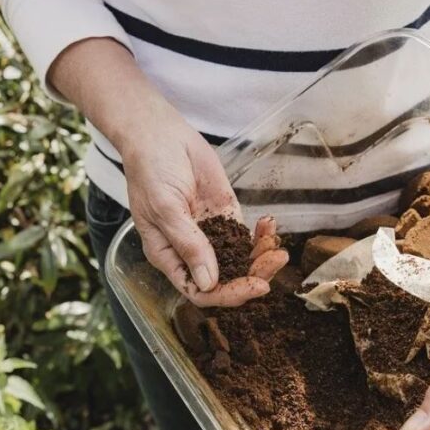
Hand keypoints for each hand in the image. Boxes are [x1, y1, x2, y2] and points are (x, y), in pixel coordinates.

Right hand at [122, 119, 287, 306]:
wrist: (159, 134)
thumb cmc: (150, 170)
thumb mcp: (165, 209)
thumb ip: (188, 244)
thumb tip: (208, 283)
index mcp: (168, 256)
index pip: (199, 290)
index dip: (227, 294)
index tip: (254, 286)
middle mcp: (190, 251)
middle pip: (225, 279)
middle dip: (252, 275)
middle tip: (275, 262)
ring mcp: (210, 233)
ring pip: (240, 259)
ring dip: (261, 257)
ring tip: (278, 248)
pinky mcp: (225, 215)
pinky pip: (246, 235)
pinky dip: (261, 235)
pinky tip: (270, 226)